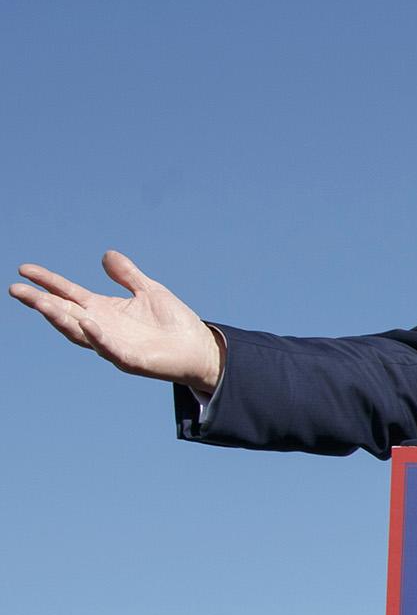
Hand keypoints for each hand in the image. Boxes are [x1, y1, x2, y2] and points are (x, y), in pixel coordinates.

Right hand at [11, 252, 221, 392]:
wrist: (199, 348)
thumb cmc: (173, 322)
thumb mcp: (148, 290)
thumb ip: (126, 274)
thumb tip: (106, 255)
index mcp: (104, 309)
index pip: (68, 293)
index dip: (47, 282)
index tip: (24, 269)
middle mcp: (103, 327)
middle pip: (65, 313)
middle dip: (41, 302)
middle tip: (16, 290)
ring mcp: (114, 345)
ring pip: (80, 333)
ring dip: (60, 319)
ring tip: (41, 303)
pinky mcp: (131, 360)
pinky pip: (110, 349)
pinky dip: (97, 337)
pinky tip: (86, 323)